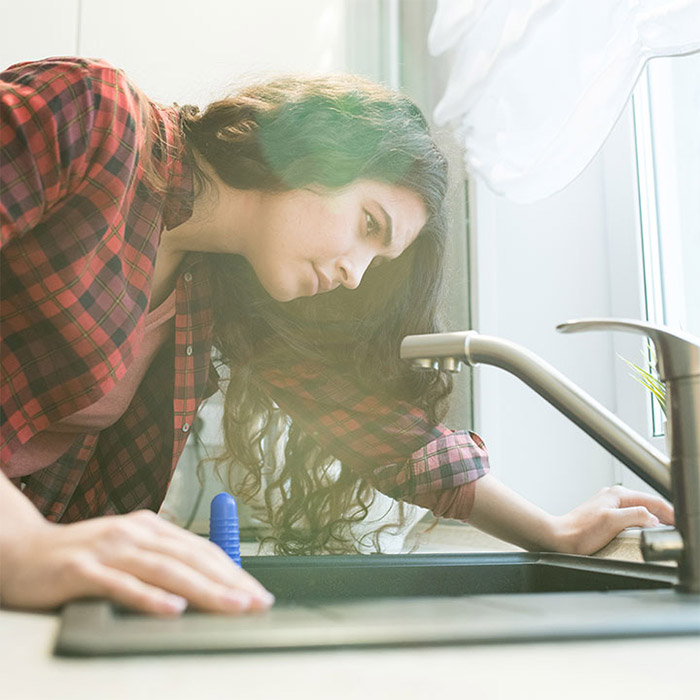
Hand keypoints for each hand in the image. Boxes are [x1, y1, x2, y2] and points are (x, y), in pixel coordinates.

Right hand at [0, 509, 273, 615]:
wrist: (21, 551)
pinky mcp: (82, 570)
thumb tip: (207, 583)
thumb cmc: (81, 556)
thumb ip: (162, 561)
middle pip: (192, 558)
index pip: (203, 550)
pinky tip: (173, 610)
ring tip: (231, 606)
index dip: (234, 572)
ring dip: (204, 589)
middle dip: (230, 583)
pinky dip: (150, 598)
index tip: (257, 593)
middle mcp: (135, 532)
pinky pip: (122, 585)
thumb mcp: (128, 550)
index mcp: (150, 527)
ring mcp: (109, 549)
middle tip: (257, 603)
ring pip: (166, 570)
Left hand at [552, 485, 674, 554]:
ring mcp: (609, 506)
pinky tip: (645, 530)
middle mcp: (614, 497)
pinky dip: (642, 522)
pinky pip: (631, 517)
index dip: (669, 511)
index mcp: (618, 495)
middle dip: (664, 514)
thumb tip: (653, 517)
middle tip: (676, 527)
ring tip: (665, 528)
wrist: (560, 537)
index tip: (679, 521)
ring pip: (640, 510)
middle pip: (647, 504)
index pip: (652, 500)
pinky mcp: (606, 517)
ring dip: (654, 518)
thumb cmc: (580, 531)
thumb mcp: (613, 521)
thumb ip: (636, 515)